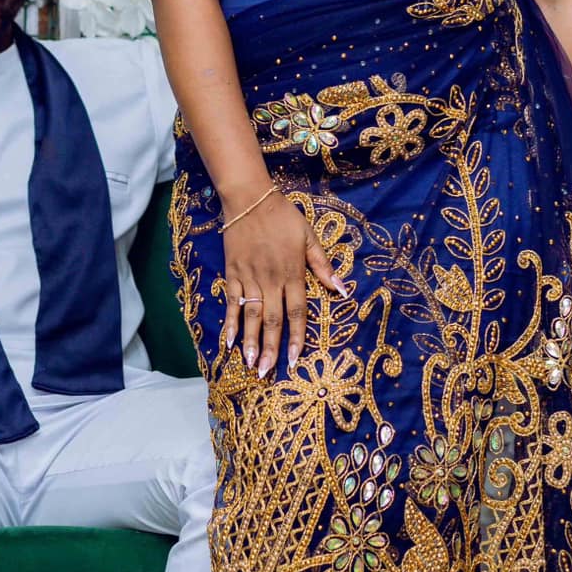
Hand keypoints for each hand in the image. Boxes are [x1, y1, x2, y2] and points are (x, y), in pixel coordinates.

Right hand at [221, 187, 343, 375]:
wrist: (249, 198)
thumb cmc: (283, 217)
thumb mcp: (309, 237)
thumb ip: (323, 266)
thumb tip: (343, 290)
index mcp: (292, 273)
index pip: (296, 312)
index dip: (296, 337)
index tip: (294, 360)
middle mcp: (271, 280)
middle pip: (273, 320)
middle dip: (271, 348)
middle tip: (267, 373)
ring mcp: (250, 277)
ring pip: (251, 314)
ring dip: (251, 341)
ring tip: (250, 364)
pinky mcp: (233, 272)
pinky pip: (231, 301)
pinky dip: (230, 321)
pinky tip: (228, 341)